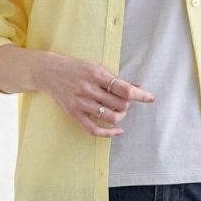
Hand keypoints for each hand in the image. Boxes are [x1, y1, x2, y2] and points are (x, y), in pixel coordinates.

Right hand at [36, 53, 155, 136]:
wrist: (49, 72)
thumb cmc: (76, 68)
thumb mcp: (96, 67)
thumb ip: (116, 79)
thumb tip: (137, 87)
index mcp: (96, 75)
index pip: (123, 88)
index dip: (139, 95)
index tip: (150, 98)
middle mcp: (89, 90)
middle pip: (120, 105)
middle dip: (127, 105)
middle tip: (124, 101)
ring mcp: (81, 103)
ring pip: (110, 118)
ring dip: (120, 117)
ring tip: (119, 112)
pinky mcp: (74, 114)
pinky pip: (94, 129)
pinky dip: (109, 133)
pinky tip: (117, 130)